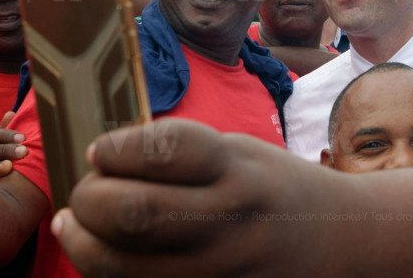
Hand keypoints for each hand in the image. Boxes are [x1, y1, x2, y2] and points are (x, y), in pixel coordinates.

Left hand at [52, 120, 349, 276]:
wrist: (336, 242)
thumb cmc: (279, 189)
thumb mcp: (242, 153)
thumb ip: (183, 155)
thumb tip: (108, 161)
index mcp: (239, 171)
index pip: (163, 150)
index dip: (116, 148)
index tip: (100, 150)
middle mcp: (229, 222)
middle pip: (131, 212)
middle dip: (90, 197)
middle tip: (87, 188)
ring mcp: (220, 271)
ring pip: (122, 266)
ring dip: (82, 242)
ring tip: (76, 223)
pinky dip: (108, 272)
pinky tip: (103, 253)